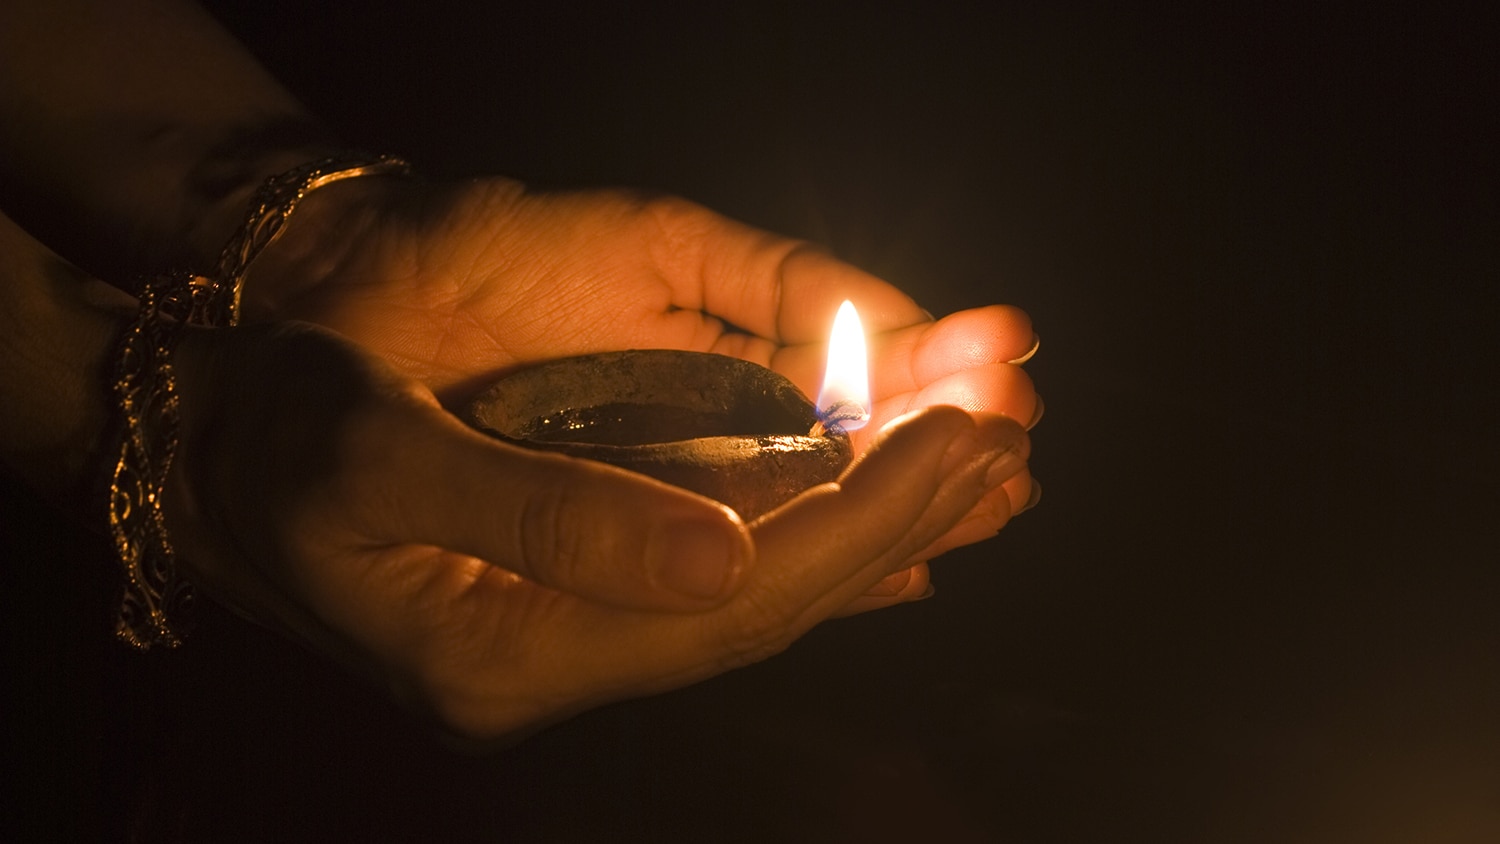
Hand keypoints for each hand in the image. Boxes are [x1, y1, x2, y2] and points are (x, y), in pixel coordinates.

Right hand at [166, 321, 1028, 738]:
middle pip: (767, 606)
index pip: (729, 605)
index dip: (855, 525)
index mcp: (511, 653)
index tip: (957, 444)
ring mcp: (578, 632)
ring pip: (764, 592)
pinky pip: (732, 577)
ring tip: (987, 473)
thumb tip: (725, 559)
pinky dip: (821, 544)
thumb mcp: (371, 460)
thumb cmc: (274, 444)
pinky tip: (895, 533)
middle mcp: (563, 660)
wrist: (213, 454)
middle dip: (895, 522)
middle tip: (1009, 444)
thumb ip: (543, 518)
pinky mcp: (587, 592)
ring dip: (879, 531)